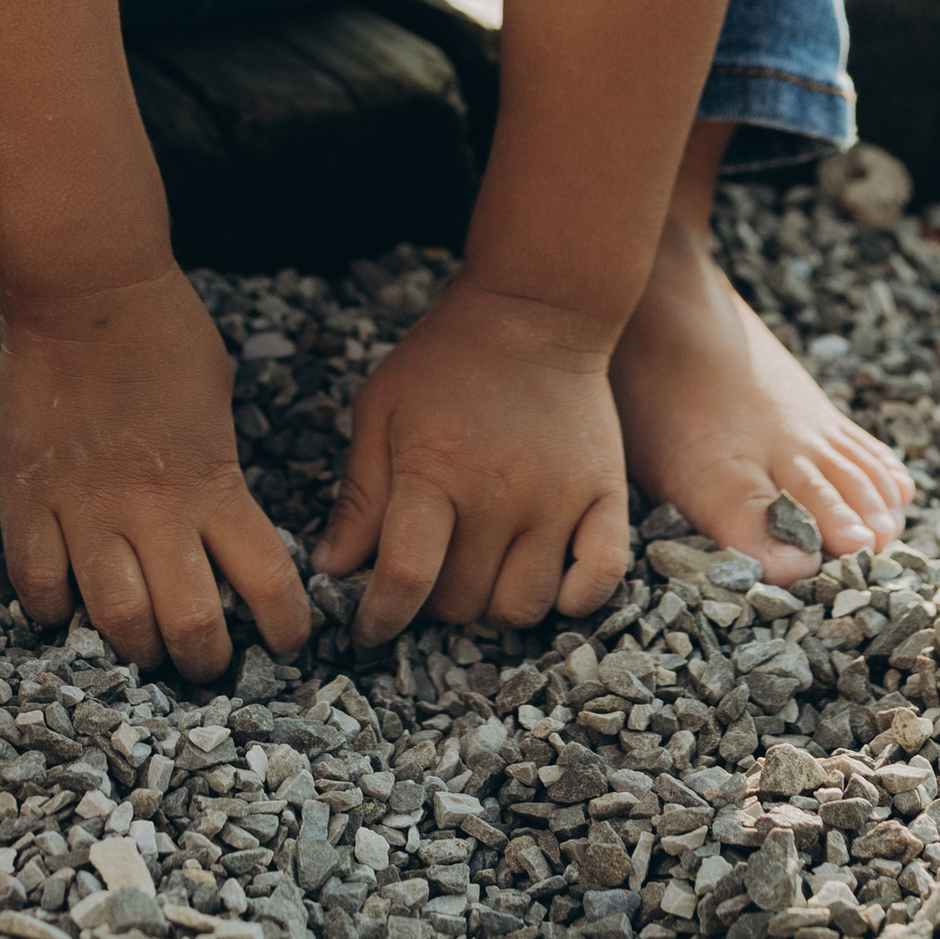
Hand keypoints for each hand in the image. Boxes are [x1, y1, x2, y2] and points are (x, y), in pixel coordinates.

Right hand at [0, 265, 314, 675]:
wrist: (87, 290)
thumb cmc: (165, 333)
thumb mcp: (218, 404)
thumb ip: (220, 472)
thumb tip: (223, 521)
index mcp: (212, 482)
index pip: (267, 582)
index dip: (285, 627)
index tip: (288, 641)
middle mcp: (152, 509)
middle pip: (187, 623)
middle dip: (205, 659)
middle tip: (206, 661)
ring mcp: (84, 509)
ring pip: (114, 618)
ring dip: (136, 647)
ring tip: (144, 648)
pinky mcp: (27, 500)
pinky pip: (36, 584)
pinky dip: (52, 609)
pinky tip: (67, 607)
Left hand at [315, 280, 629, 641]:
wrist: (536, 309)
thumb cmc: (445, 358)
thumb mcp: (380, 410)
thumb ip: (360, 495)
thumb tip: (333, 570)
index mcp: (436, 470)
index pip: (406, 578)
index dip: (380, 619)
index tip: (369, 629)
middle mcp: (501, 494)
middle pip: (462, 601)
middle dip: (432, 603)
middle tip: (428, 575)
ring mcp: (560, 499)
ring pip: (524, 606)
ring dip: (493, 606)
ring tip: (478, 572)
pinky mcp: (606, 495)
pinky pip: (600, 581)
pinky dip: (574, 599)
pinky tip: (546, 580)